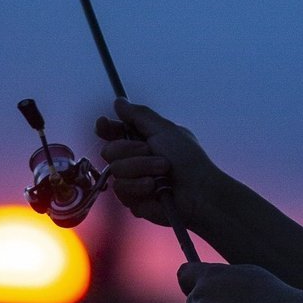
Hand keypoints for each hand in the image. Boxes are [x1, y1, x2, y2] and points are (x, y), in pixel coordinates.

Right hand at [94, 98, 215, 228]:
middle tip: (152, 151)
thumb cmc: (187, 159)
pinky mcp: (133, 201)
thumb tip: (119, 101)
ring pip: (116, 171)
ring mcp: (133, 181)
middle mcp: (135, 160)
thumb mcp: (165, 130)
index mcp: (143, 140)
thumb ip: (139, 116)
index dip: (106, 128)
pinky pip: (122, 191)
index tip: (103, 125)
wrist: (198, 192)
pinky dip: (140, 187)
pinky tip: (155, 189)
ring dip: (141, 169)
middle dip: (131, 150)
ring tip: (161, 173)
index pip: (114, 132)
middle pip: (109, 151)